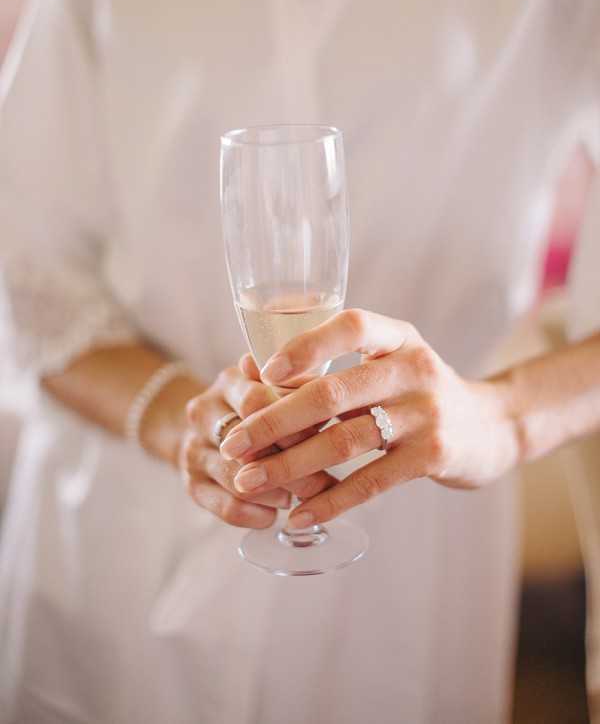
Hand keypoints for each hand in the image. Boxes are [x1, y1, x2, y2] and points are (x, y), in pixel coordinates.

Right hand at [181, 357, 338, 528]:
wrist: (209, 426)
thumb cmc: (260, 406)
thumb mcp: (278, 385)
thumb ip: (300, 387)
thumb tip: (334, 398)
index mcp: (230, 382)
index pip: (257, 402)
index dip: (292, 422)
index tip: (324, 437)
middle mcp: (204, 412)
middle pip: (245, 442)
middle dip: (289, 464)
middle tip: (324, 479)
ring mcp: (194, 449)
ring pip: (237, 478)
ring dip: (276, 492)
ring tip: (305, 496)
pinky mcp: (192, 484)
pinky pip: (227, 507)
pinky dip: (257, 514)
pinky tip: (276, 513)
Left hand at [220, 310, 521, 527]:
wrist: (492, 427)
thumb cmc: (419, 393)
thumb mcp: (391, 362)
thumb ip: (340, 366)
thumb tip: (255, 377)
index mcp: (399, 337)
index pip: (350, 326)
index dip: (304, 345)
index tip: (261, 372)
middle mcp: (415, 368)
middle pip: (334, 392)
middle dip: (275, 420)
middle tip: (234, 444)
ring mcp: (427, 413)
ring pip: (345, 440)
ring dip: (290, 465)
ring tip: (251, 481)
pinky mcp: (434, 456)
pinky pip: (371, 481)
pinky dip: (330, 500)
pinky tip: (299, 515)